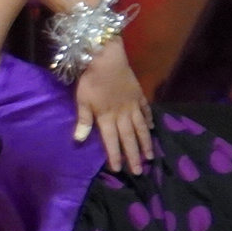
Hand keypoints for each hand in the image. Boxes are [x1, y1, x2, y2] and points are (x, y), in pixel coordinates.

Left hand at [73, 44, 152, 174]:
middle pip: (129, 138)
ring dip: (145, 143)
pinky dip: (149, 121)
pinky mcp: (139, 96)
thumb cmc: (91, 80)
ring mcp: (133, 105)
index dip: (115, 156)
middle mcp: (123, 114)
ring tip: (150, 156)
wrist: (108, 59)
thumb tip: (79, 140)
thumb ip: (83, 121)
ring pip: (141, 128)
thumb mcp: (82, 101)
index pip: (112, 141)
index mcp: (107, 117)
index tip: (119, 169)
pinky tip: (152, 128)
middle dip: (134, 155)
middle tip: (139, 171)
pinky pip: (146, 111)